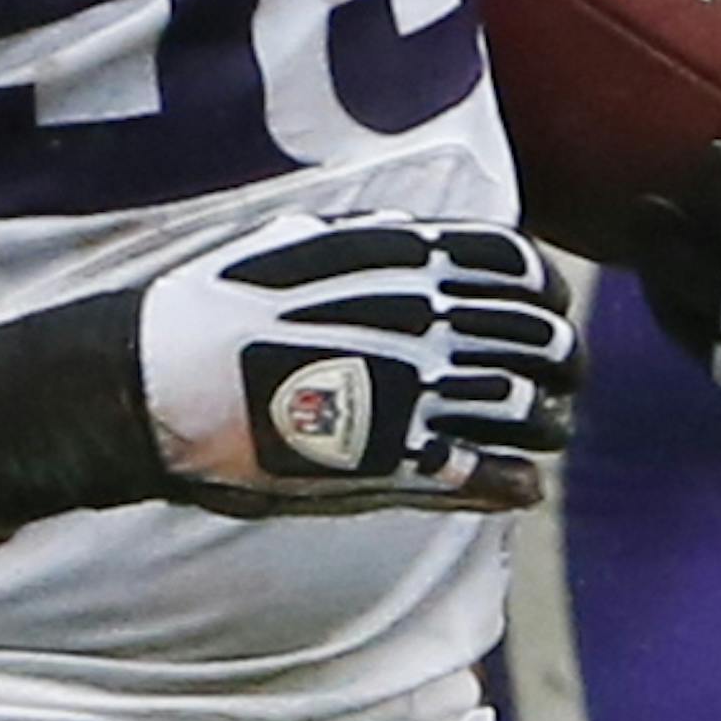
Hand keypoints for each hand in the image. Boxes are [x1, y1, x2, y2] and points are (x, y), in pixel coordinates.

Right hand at [137, 211, 581, 515]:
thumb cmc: (217, 310)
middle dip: (561, 365)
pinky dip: (517, 482)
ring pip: (533, 412)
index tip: (546, 314)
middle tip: (555, 384)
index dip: (549, 295)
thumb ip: (369, 242)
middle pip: (544, 341)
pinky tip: (515, 484)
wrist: (160, 381)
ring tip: (538, 437)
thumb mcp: (297, 243)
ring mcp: (416, 392)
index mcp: (405, 260)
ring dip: (547, 425)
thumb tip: (413, 235)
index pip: (524, 268)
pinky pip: (493, 476)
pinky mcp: (396, 462)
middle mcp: (424, 319)